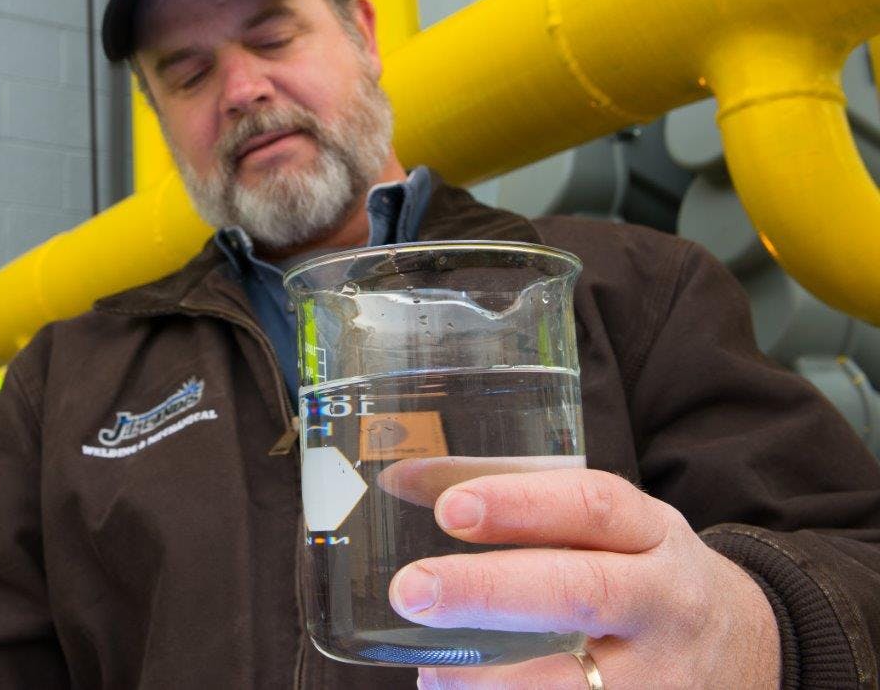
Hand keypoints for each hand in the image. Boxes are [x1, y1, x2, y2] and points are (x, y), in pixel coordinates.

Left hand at [387, 468, 779, 688]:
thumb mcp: (604, 527)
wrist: (751, 648)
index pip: (592, 507)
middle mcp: (666, 601)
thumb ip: (512, 501)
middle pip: (582, 592)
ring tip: (433, 672)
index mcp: (652, 533)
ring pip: (583, 684)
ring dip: (497, 682)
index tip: (450, 509)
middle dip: (490, 591)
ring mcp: (667, 678)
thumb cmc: (642, 572)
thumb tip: (397, 480)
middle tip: (412, 590)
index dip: (521, 504)